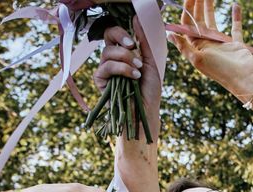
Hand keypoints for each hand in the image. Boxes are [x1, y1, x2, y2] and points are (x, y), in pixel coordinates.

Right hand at [93, 19, 160, 133]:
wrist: (147, 111)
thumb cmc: (150, 90)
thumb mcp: (151, 62)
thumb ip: (144, 42)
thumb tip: (136, 18)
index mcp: (124, 53)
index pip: (114, 33)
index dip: (121, 32)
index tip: (133, 40)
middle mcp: (113, 59)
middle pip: (107, 36)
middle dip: (121, 38)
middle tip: (133, 47)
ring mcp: (106, 70)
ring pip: (107, 52)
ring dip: (126, 58)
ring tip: (139, 70)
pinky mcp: (101, 81)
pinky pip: (105, 67)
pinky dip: (121, 69)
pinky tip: (133, 77)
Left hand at [169, 0, 252, 97]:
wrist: (245, 81)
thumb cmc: (221, 72)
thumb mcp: (198, 59)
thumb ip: (184, 46)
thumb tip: (169, 34)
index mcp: (197, 48)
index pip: (188, 25)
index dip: (187, 10)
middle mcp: (207, 45)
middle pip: (199, 20)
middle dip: (197, 5)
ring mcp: (221, 44)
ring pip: (213, 21)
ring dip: (210, 7)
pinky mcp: (236, 44)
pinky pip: (235, 27)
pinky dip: (235, 16)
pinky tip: (235, 4)